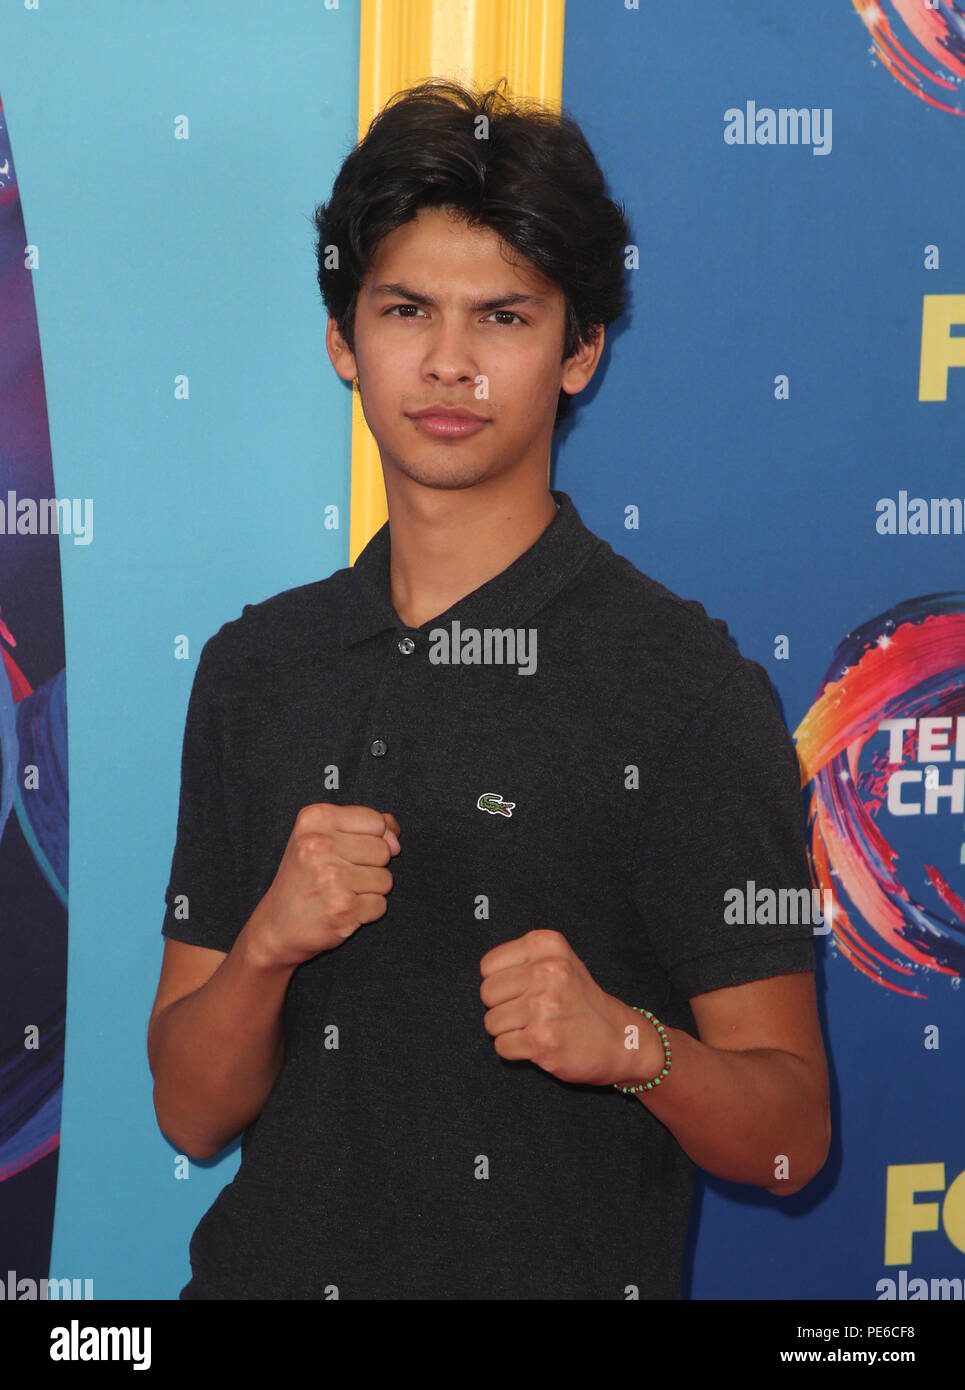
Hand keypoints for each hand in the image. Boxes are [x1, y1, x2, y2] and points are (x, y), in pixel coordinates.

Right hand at [247, 803, 400, 968]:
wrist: (275, 926)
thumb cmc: (302, 878)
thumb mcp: (323, 838)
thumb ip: (365, 827)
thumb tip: (396, 840)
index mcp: (315, 819)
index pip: (375, 821)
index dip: (371, 838)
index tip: (347, 851)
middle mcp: (320, 844)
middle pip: (383, 850)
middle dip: (370, 866)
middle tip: (339, 876)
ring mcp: (331, 878)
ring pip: (386, 879)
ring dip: (369, 890)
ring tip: (340, 892)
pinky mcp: (342, 908)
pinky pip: (380, 905)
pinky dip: (366, 912)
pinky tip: (342, 909)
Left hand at [479, 929, 658, 1086]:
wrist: (620, 1039)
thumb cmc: (581, 1000)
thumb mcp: (559, 960)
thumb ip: (522, 959)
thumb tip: (483, 976)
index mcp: (547, 945)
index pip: (488, 966)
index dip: (502, 982)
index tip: (525, 990)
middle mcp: (546, 971)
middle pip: (487, 993)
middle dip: (503, 1007)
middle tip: (530, 1013)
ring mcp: (544, 1006)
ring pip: (491, 1022)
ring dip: (509, 1031)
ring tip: (537, 1027)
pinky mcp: (542, 1040)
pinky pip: (502, 1047)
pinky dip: (515, 1051)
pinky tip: (538, 1044)